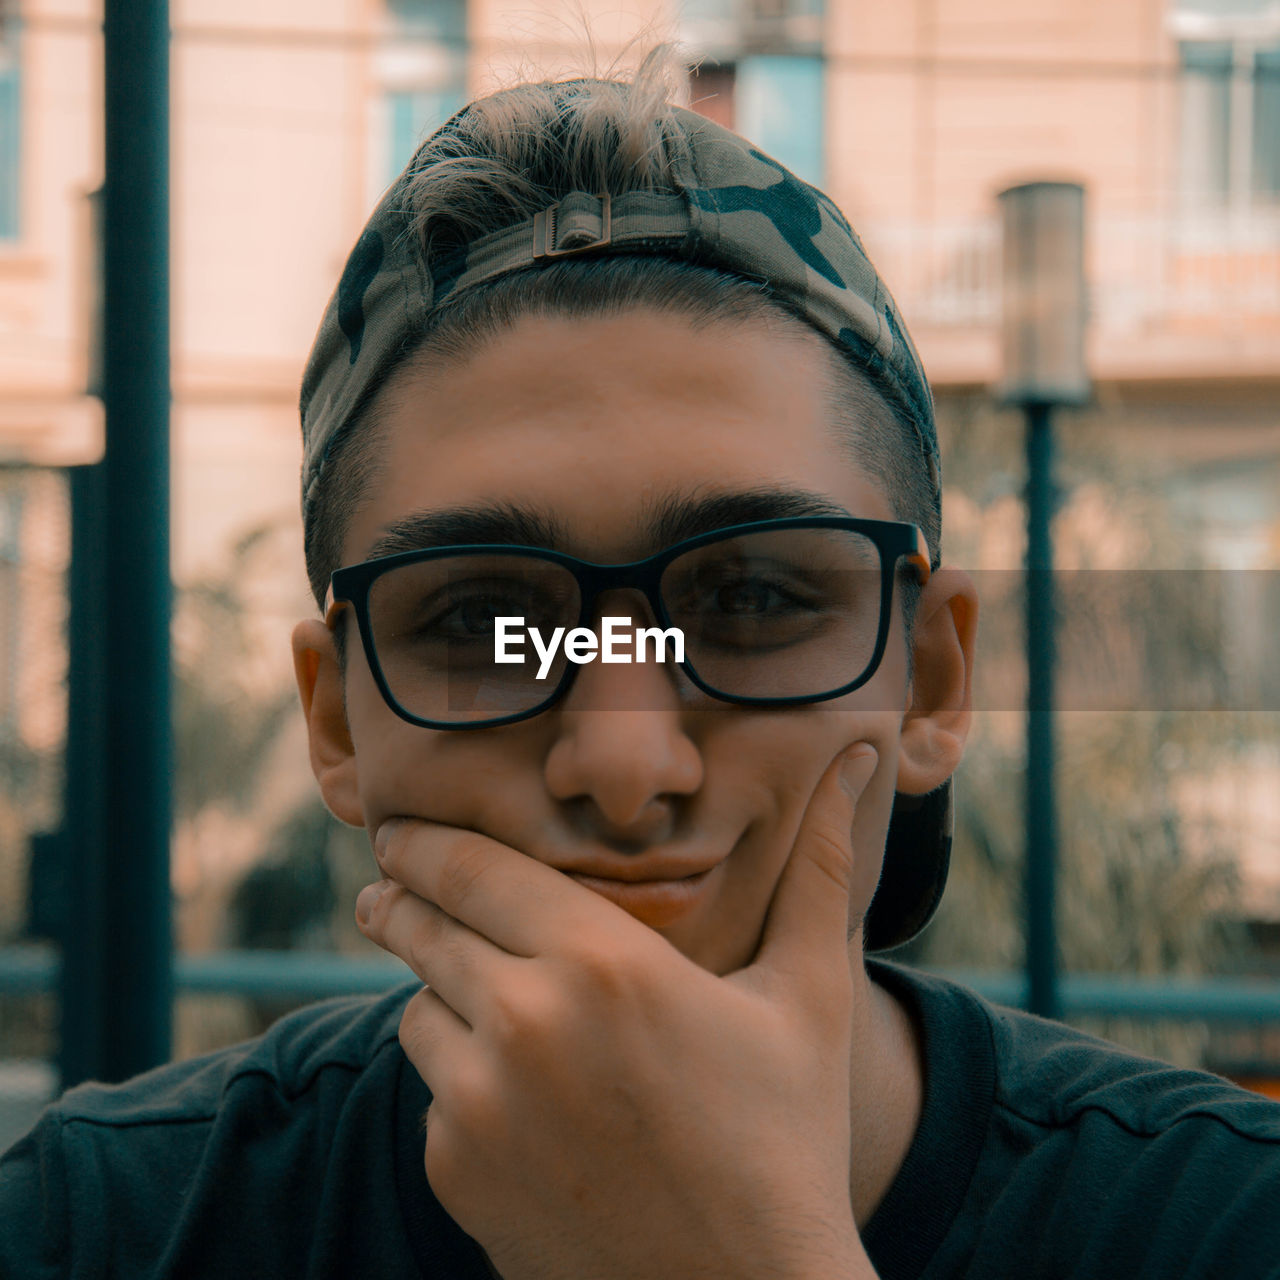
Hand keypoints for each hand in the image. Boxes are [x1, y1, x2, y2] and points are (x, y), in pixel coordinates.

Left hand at [356, 746, 880, 1279]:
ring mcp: (479, 1105)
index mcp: (604, 962)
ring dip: (440, 995)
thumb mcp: (810, 995)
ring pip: (419, 1010)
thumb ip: (820, 865)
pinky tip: (516, 1098)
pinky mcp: (456, 1173)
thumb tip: (859, 755)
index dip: (422, 843)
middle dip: (398, 900)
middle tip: (385, 889)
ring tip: (482, 1000)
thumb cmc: (788, 1136)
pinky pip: (433, 1093)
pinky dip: (459, 1080)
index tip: (397, 829)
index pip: (470, 869)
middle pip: (423, 928)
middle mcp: (524, 1022)